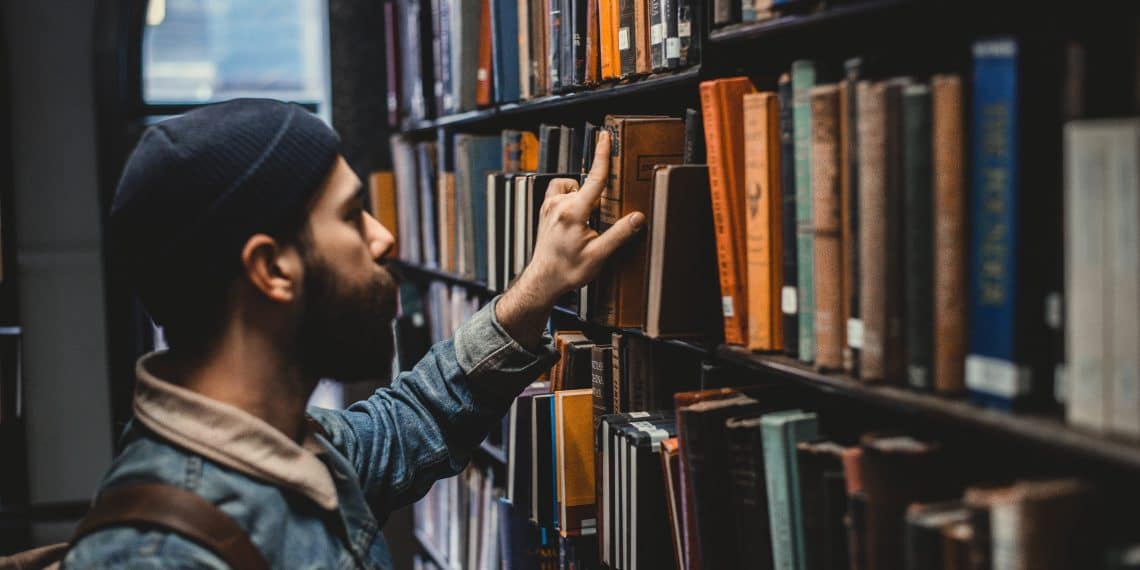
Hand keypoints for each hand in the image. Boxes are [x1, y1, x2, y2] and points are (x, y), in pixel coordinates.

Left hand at [495, 131, 645, 347]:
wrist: (544, 279)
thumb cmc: (568, 270)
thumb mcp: (598, 255)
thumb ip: (619, 234)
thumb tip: (638, 218)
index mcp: (573, 213)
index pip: (594, 179)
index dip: (602, 156)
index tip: (605, 137)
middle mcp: (558, 205)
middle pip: (587, 187)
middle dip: (598, 200)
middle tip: (597, 225)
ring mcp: (549, 206)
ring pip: (574, 188)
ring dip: (584, 199)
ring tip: (586, 223)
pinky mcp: (545, 209)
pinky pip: (562, 192)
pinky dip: (572, 198)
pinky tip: (576, 216)